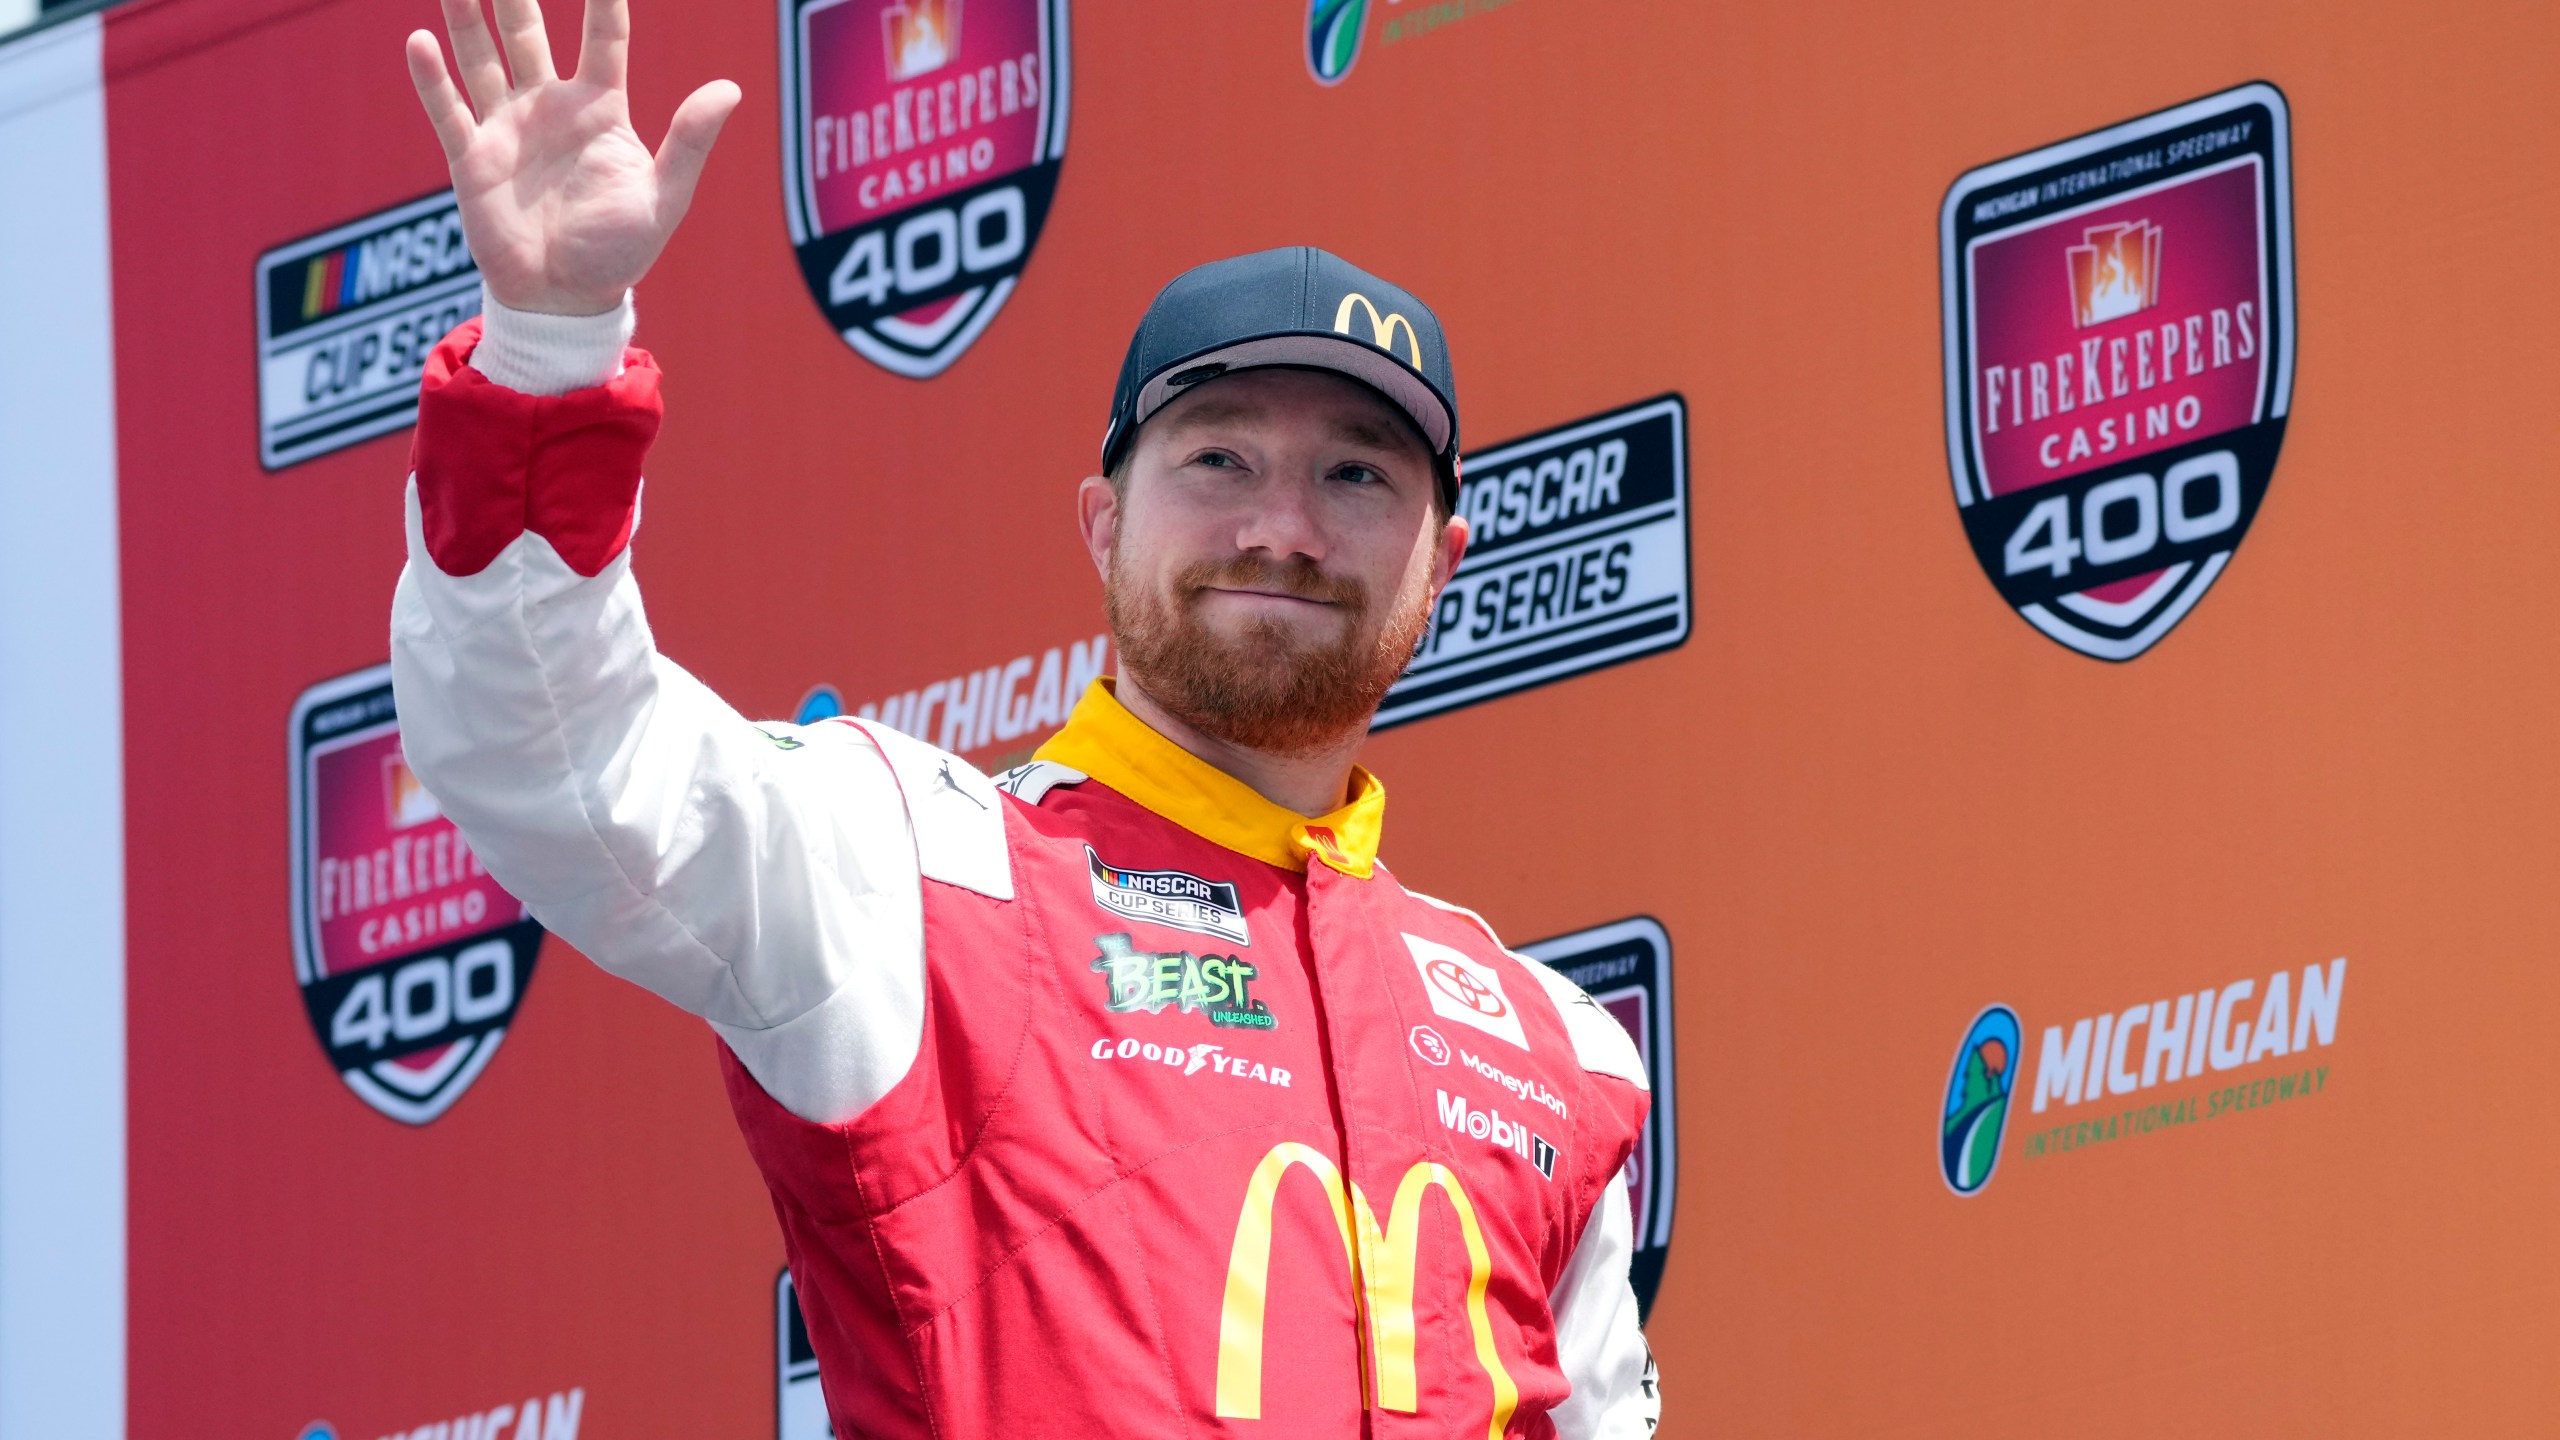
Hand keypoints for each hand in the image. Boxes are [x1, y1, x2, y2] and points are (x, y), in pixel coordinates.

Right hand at [405, 0, 739, 316]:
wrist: (565, 302)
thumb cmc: (619, 252)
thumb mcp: (664, 197)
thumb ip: (690, 142)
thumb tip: (730, 89)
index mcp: (600, 108)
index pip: (604, 36)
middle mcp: (549, 107)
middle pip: (526, 31)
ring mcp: (507, 127)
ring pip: (481, 56)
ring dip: (466, 15)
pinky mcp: (472, 158)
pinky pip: (449, 110)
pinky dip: (432, 77)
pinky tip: (419, 40)